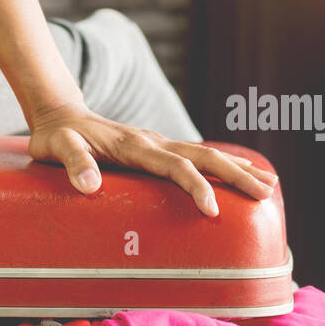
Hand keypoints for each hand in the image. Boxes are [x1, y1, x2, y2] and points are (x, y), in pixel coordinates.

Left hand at [28, 101, 277, 216]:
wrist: (59, 114)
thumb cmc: (56, 136)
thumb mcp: (56, 148)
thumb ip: (72, 163)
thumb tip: (89, 186)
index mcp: (134, 145)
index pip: (174, 167)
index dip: (195, 187)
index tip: (211, 211)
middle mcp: (152, 141)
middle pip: (203, 156)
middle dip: (236, 176)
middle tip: (265, 194)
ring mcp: (156, 143)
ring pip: (205, 154)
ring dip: (236, 169)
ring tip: (268, 185)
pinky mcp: (155, 149)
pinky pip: (194, 157)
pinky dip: (220, 165)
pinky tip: (237, 175)